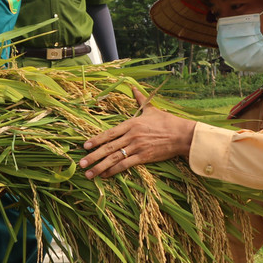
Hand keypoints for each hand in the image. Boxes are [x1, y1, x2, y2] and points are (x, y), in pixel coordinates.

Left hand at [79, 88, 196, 178]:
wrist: (182, 135)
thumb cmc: (167, 121)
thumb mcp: (151, 109)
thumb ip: (140, 99)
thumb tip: (133, 87)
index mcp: (131, 123)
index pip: (109, 133)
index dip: (95, 140)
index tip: (84, 146)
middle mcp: (131, 136)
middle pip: (108, 147)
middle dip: (92, 156)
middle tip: (81, 164)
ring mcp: (137, 147)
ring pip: (114, 158)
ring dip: (100, 167)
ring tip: (89, 174)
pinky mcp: (144, 157)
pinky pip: (125, 165)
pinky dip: (114, 171)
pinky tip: (105, 175)